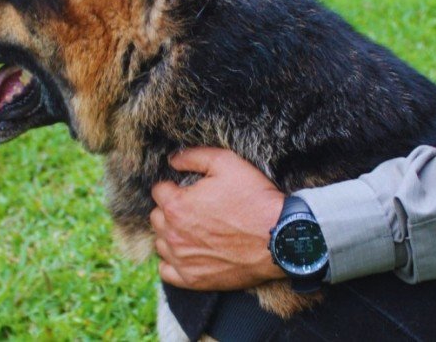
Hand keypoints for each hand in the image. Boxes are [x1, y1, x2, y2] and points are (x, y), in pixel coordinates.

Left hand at [150, 148, 286, 290]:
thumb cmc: (254, 199)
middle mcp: (173, 234)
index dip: (174, 187)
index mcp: (176, 206)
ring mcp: (182, 259)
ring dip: (171, 235)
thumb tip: (173, 160)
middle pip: (156, 217)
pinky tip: (188, 253)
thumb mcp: (227, 163)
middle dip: (171, 210)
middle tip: (194, 208)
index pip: (159, 191)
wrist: (279, 237)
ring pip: (161, 243)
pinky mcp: (193, 279)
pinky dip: (173, 262)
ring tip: (194, 230)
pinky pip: (167, 271)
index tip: (189, 189)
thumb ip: (194, 157)